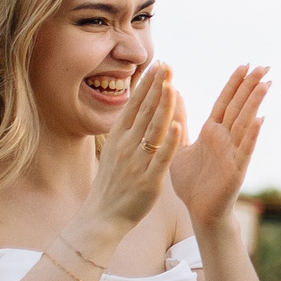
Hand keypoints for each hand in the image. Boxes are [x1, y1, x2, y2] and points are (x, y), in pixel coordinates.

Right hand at [83, 63, 179, 233]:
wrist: (102, 217)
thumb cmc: (112, 184)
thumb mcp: (116, 151)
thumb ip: (127, 131)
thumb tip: (135, 110)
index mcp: (119, 137)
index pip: (135, 104)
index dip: (147, 84)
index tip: (158, 64)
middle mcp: (126, 145)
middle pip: (144, 111)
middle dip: (157, 86)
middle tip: (168, 64)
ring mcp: (137, 162)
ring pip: (153, 129)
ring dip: (164, 106)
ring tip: (173, 85)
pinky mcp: (149, 180)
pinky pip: (161, 158)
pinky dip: (169, 142)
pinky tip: (178, 126)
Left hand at [168, 66, 271, 237]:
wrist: (198, 210)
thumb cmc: (191, 181)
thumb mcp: (180, 144)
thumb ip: (180, 119)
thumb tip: (174, 92)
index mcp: (211, 131)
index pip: (225, 101)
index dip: (235, 83)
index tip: (245, 65)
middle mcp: (225, 138)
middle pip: (239, 106)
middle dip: (251, 86)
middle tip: (265, 65)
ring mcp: (233, 152)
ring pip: (245, 122)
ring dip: (255, 103)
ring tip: (266, 83)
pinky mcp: (236, 169)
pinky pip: (245, 149)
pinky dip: (252, 134)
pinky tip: (260, 119)